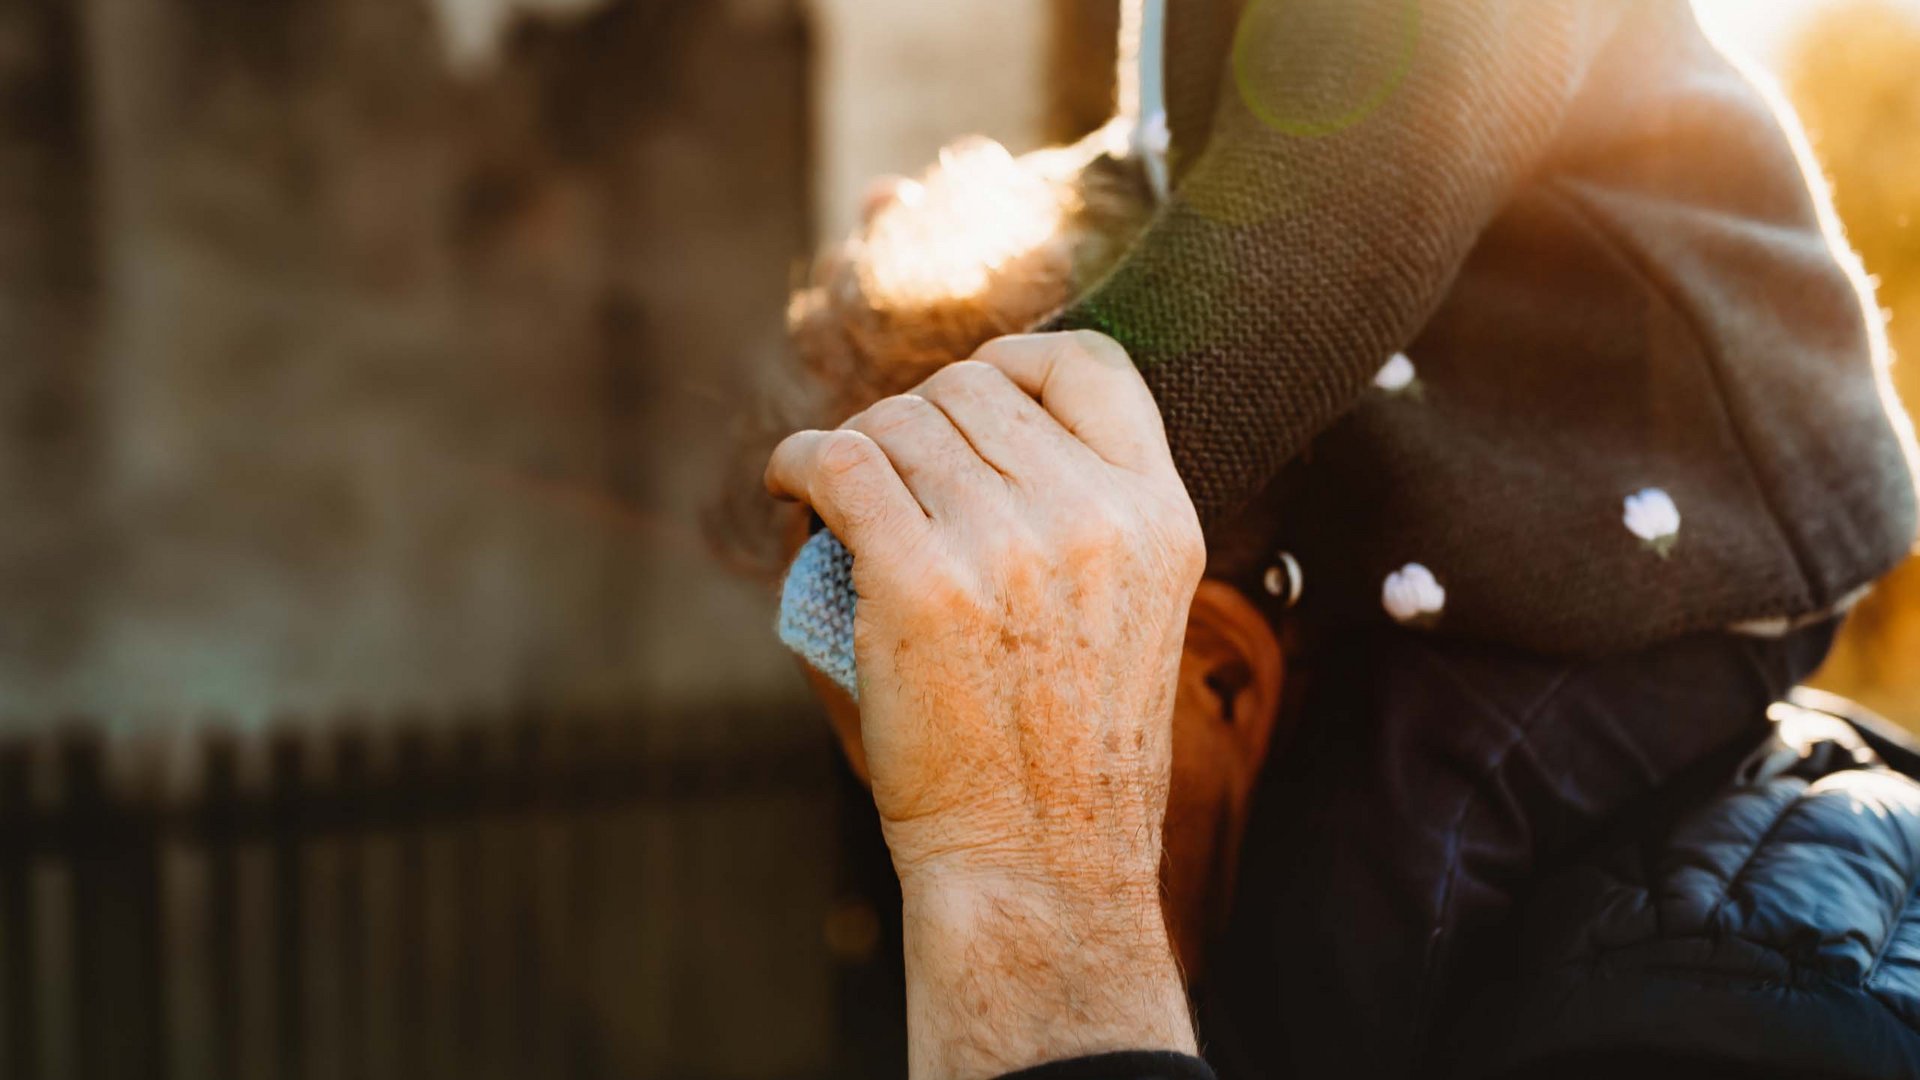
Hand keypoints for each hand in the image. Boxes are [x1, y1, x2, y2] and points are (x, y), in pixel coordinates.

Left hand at [766, 331, 1203, 1077]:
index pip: (1092, 364)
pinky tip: (792, 486)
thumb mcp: (1126, 615)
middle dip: (917, 418)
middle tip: (887, 475)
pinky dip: (799, 463)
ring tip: (836, 490)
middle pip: (971, 389)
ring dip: (856, 448)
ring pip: (897, 424)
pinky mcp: (918, 581)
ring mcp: (1005, 543)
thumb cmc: (1067, 753)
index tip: (969, 400)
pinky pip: (836, 463)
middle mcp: (1091, 514)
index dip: (1016, 362)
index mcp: (1156, 516)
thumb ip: (1082, 521)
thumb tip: (977, 435)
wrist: (1041, 862)